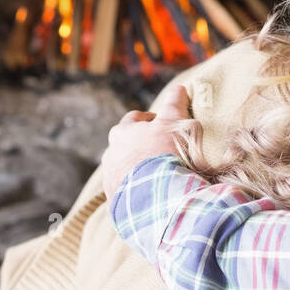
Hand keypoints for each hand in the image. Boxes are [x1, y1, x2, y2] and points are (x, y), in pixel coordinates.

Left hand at [101, 84, 193, 201]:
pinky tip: (153, 193)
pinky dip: (138, 190)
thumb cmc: (165, 153)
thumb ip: (174, 104)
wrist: (158, 196)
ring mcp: (111, 179)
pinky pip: (127, 192)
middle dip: (143, 146)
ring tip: (159, 175)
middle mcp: (110, 154)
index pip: (135, 119)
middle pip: (127, 145)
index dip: (152, 120)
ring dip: (139, 169)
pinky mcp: (115, 200)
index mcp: (121, 132)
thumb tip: (179, 88)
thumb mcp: (174, 123)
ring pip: (125, 169)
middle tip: (163, 151)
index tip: (165, 126)